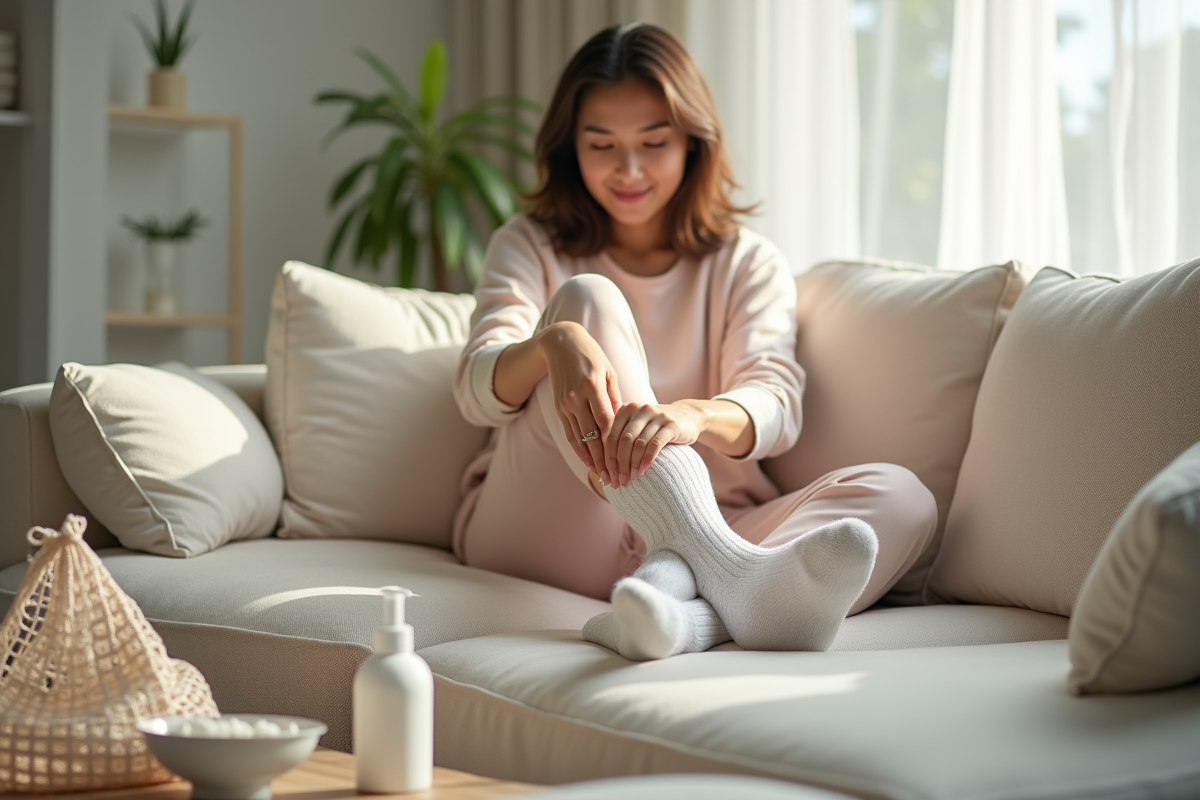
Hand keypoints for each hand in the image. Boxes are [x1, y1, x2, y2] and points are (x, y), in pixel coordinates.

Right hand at [538, 322, 621, 477]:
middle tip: (615, 478)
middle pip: (592, 436)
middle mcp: (576, 397)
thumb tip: (621, 425)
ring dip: (591, 459)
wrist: (562, 344)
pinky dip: (578, 449)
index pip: (606, 423)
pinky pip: (569, 433)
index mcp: (592, 387)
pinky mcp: (558, 408)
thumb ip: (615, 400)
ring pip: (579, 438)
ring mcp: (565, 404)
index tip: (626, 461)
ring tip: (602, 476)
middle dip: (604, 460)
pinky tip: (588, 462)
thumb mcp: (609, 373)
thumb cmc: (593, 357)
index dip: (615, 445)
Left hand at [604, 402, 703, 487]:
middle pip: (623, 441)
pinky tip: (643, 471)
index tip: (606, 478)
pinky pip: (654, 444)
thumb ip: (620, 440)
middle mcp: (640, 409)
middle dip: (618, 464)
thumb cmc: (656, 429)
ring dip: (632, 464)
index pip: (611, 437)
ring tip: (630, 479)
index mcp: (626, 409)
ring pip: (638, 444)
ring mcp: (657, 415)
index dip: (607, 459)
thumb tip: (599, 467)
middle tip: (618, 482)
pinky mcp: (671, 424)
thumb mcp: (637, 429)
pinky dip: (646, 460)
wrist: (688, 417)